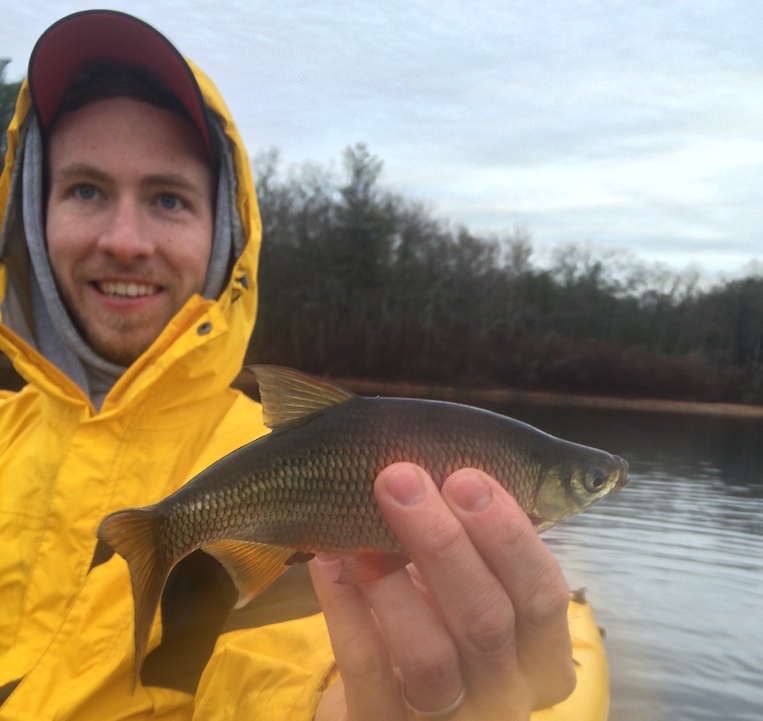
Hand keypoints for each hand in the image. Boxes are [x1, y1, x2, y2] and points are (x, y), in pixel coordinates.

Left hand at [310, 463, 575, 720]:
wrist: (398, 709)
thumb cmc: (445, 629)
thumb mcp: (473, 592)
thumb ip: (473, 547)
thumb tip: (435, 469)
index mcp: (541, 658)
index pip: (543, 595)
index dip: (507, 534)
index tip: (466, 477)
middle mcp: (505, 697)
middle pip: (487, 621)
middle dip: (444, 542)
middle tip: (401, 479)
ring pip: (429, 657)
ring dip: (390, 580)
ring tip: (361, 528)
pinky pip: (365, 668)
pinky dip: (345, 609)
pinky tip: (328, 561)